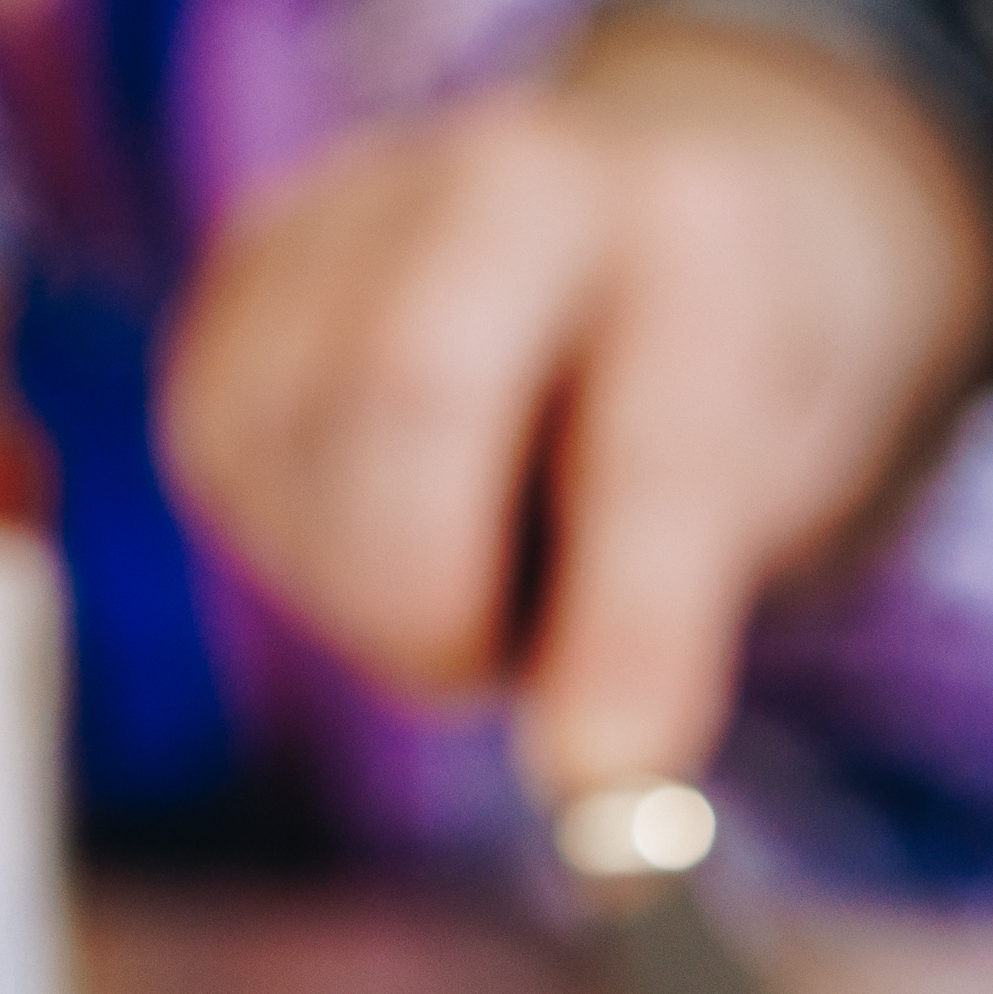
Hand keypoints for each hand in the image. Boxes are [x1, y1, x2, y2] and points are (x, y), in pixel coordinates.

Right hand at [160, 16, 992, 799]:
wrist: (654, 226)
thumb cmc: (729, 381)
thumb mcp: (771, 499)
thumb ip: (673, 638)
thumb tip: (599, 821)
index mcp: (695, 228)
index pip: (653, 448)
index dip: (627, 628)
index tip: (610, 784)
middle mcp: (510, 172)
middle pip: (405, 398)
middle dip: (432, 600)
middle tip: (486, 666)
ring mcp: (360, 208)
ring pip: (289, 455)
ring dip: (370, 588)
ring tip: (477, 547)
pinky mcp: (239, 275)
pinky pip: (221, 460)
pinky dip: (305, 541)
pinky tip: (392, 505)